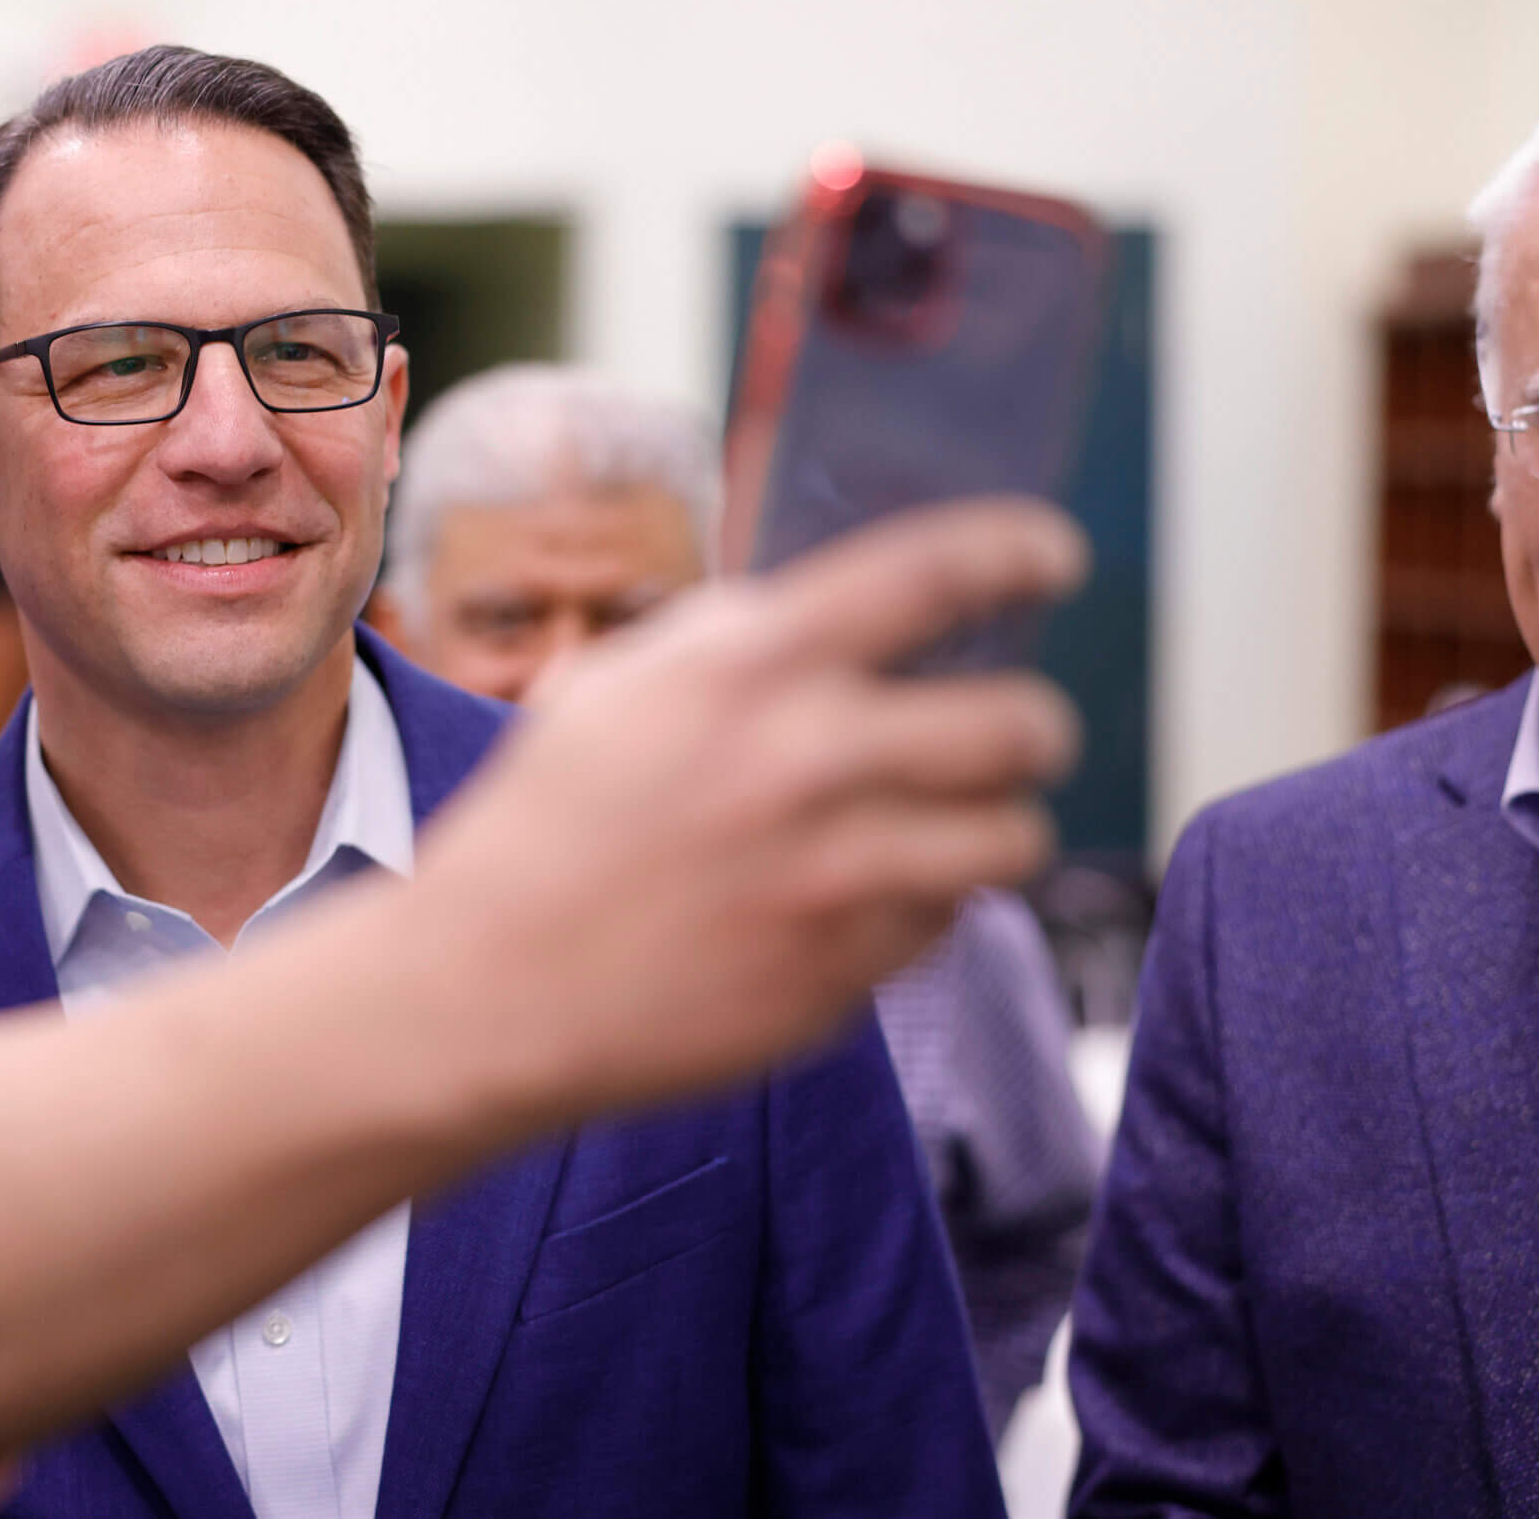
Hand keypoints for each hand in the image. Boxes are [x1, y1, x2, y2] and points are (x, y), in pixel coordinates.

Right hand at [404, 495, 1086, 1126]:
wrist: (487, 986)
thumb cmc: (544, 825)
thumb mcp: (623, 688)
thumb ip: (739, 643)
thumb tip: (856, 613)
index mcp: (745, 667)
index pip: (935, 572)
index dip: (1017, 551)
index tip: (1052, 556)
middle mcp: (804, 762)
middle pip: (1018, 721)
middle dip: (1030, 724)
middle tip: (1012, 731)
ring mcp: (831, 880)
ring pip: (1011, 836)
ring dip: (995, 823)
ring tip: (952, 824)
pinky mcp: (842, 979)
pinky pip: (945, 924)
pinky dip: (922, 906)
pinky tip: (858, 898)